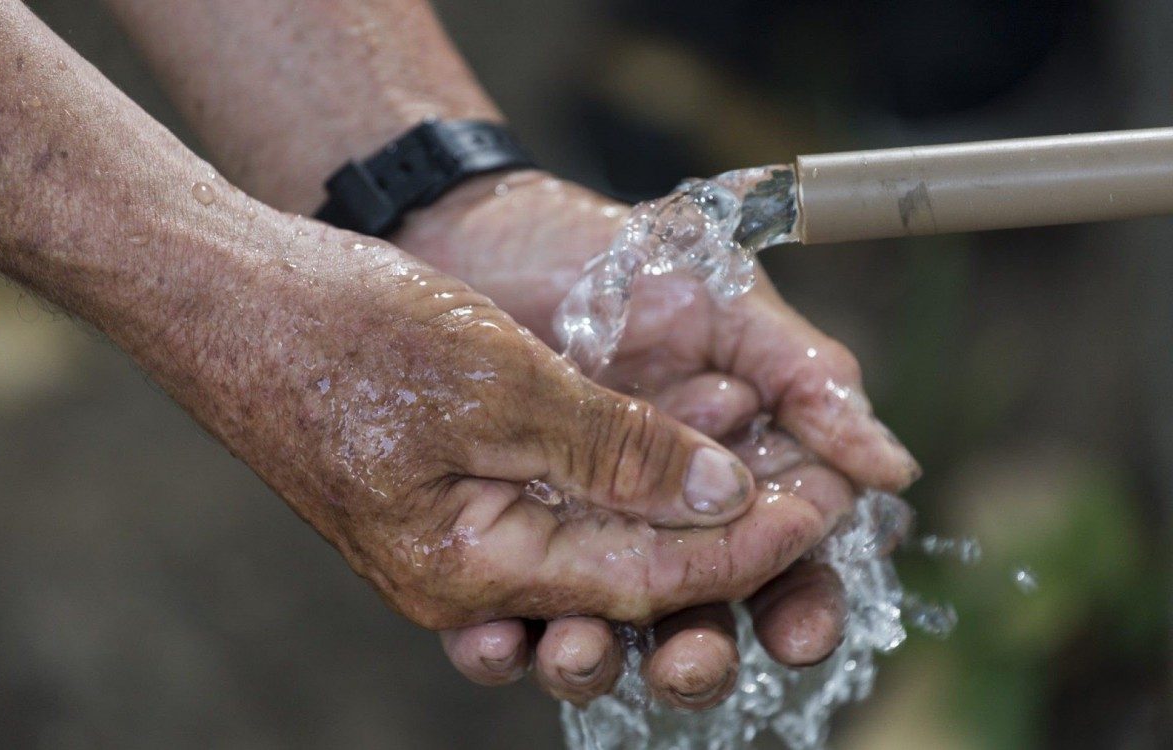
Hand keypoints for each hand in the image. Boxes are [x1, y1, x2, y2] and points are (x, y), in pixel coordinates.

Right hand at [188, 221, 846, 642]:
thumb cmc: (341, 335)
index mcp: (474, 570)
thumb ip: (615, 451)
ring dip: (674, 496)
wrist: (226, 295)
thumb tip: (720, 497)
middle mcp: (468, 574)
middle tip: (806, 486)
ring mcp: (455, 535)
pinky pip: (554, 502)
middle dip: (723, 532)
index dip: (745, 546)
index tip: (824, 505)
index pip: (648, 582)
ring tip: (746, 447)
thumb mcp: (499, 385)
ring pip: (597, 537)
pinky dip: (617, 472)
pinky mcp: (449, 491)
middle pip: (628, 575)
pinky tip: (663, 438)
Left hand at [394, 171, 919, 706]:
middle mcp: (664, 517)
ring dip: (599, 659)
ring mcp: (583, 529)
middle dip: (701, 656)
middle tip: (689, 664)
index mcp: (737, 473)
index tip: (797, 627)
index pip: (786, 562)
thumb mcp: (727, 308)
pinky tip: (494, 640)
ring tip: (578, 650)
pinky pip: (504, 607)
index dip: (801, 604)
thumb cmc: (620, 262)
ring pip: (604, 628)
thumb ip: (809, 383)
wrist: (487, 234)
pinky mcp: (504, 533)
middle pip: (699, 615)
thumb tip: (895, 469)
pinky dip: (500, 642)